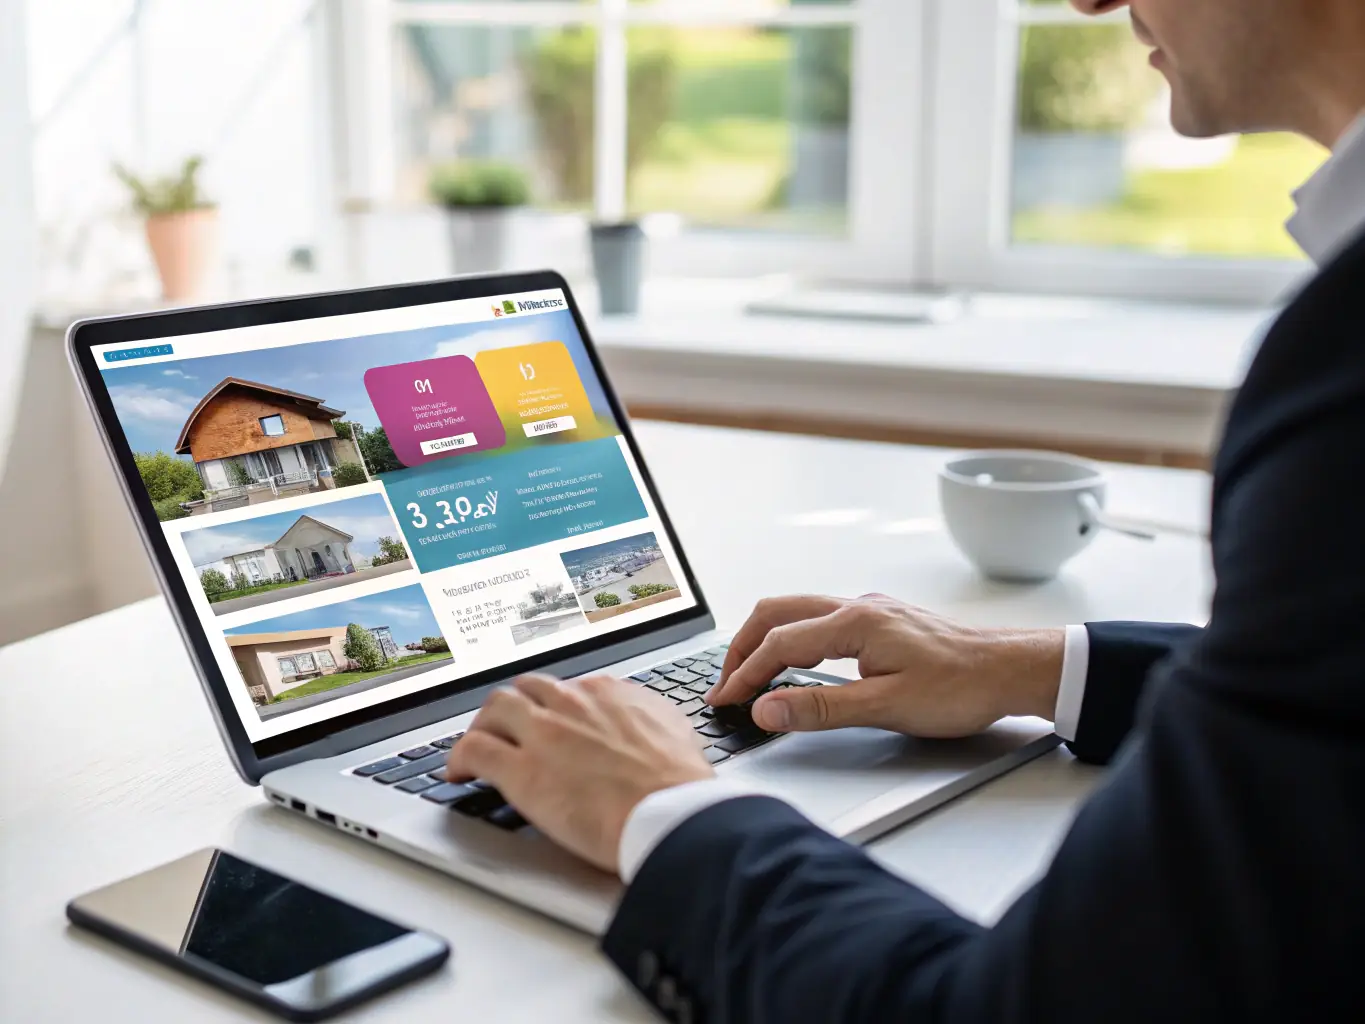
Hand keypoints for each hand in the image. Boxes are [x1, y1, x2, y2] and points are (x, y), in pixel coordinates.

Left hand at [445, 673, 713, 873]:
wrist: (671, 812)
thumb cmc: (679, 783)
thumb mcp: (671, 729)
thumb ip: (645, 717)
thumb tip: (642, 721)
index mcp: (608, 693)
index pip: (566, 688)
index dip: (552, 708)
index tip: (549, 722)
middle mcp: (571, 703)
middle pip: (525, 690)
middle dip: (513, 709)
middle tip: (507, 730)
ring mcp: (543, 732)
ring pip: (495, 708)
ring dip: (484, 726)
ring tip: (479, 746)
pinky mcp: (521, 770)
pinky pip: (474, 749)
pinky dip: (459, 758)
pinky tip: (457, 772)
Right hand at [708, 594, 1063, 737]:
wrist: (1010, 669)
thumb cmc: (960, 688)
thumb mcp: (887, 707)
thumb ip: (821, 707)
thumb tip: (766, 709)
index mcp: (853, 623)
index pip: (778, 645)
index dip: (744, 675)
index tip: (724, 700)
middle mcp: (856, 606)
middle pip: (777, 612)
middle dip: (742, 646)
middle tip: (724, 683)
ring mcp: (869, 609)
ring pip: (797, 611)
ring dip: (765, 638)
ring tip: (748, 672)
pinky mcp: (880, 620)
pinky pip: (819, 618)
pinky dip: (791, 637)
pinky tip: (794, 661)